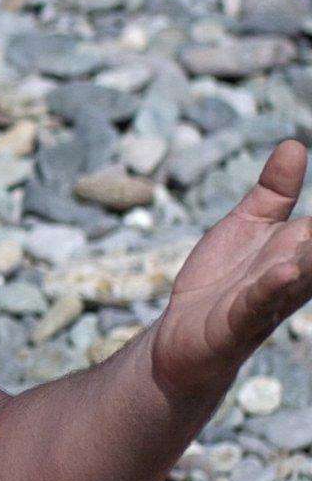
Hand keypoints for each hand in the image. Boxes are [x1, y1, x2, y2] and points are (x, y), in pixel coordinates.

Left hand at [151, 141, 311, 395]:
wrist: (181, 335)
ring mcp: (268, 299)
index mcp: (299, 248)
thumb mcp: (248, 225)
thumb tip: (295, 145)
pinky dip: (271, 288)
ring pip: (301, 276)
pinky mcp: (238, 321)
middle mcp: (293, 274)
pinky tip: (285, 271)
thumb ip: (274, 190)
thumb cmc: (222, 279)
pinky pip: (259, 302)